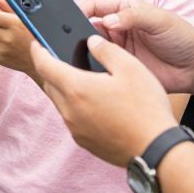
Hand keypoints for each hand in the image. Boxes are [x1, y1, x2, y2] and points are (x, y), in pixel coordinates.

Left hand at [31, 36, 177, 166]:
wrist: (156, 150)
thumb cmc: (146, 108)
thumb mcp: (131, 68)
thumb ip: (106, 50)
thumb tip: (91, 42)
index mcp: (76, 88)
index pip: (44, 65)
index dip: (38, 50)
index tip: (37, 42)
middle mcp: (70, 111)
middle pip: (50, 84)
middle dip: (51, 69)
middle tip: (63, 57)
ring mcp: (76, 129)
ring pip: (61, 103)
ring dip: (65, 89)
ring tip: (85, 79)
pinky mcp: (85, 142)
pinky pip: (73, 118)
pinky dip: (77, 106)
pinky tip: (96, 102)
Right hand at [80, 0, 193, 94]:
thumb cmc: (181, 37)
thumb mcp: (159, 20)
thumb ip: (133, 17)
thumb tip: (107, 21)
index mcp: (123, 9)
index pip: (94, 6)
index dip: (80, 9)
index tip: (71, 18)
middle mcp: (116, 28)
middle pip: (87, 27)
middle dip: (78, 32)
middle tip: (76, 41)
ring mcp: (117, 49)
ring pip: (91, 48)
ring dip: (86, 51)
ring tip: (84, 55)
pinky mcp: (120, 68)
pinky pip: (100, 67)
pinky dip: (94, 68)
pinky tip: (93, 71)